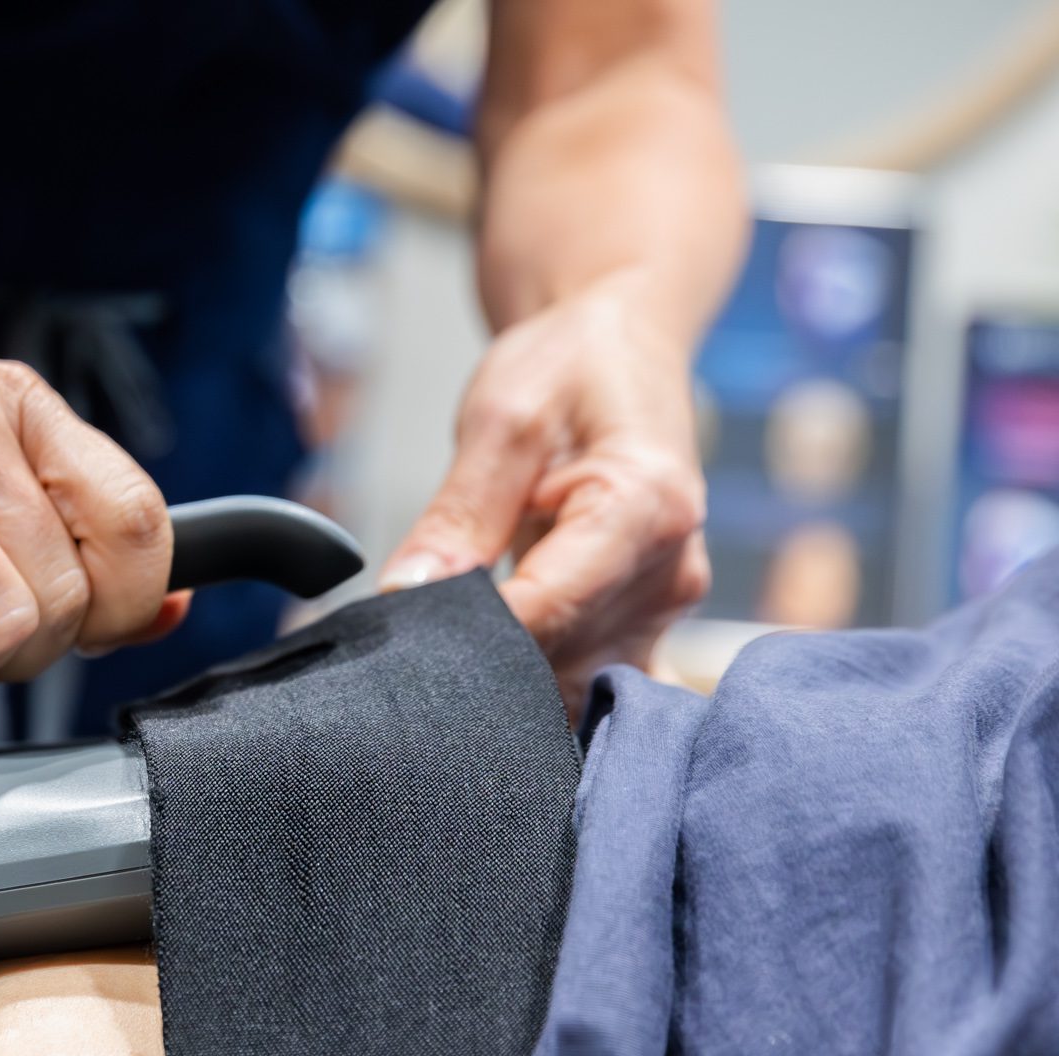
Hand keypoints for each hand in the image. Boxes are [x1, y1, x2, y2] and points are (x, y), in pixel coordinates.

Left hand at [379, 273, 708, 707]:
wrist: (624, 350)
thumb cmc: (567, 368)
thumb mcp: (500, 419)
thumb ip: (458, 514)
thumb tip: (407, 595)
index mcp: (645, 508)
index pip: (545, 612)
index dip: (467, 636)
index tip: (407, 630)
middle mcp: (671, 571)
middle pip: (560, 658)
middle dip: (481, 658)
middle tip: (415, 634)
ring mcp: (665, 607)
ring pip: (571, 683)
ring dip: (506, 675)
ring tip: (450, 630)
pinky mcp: (648, 625)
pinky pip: (588, 680)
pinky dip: (536, 678)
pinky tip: (493, 653)